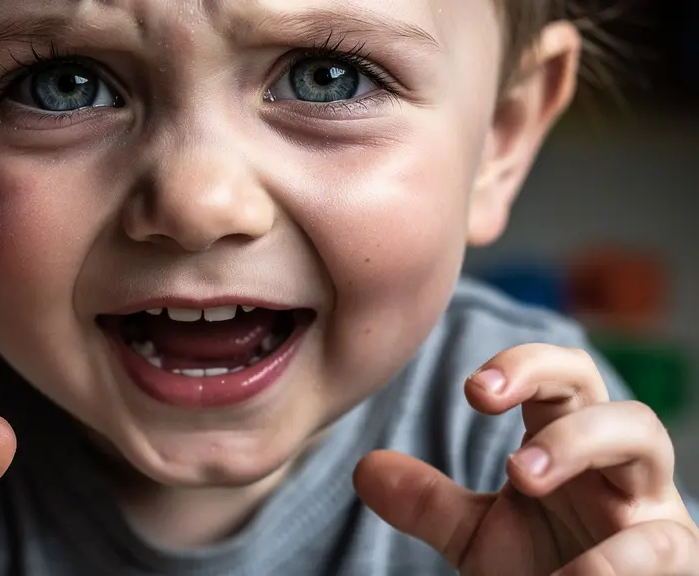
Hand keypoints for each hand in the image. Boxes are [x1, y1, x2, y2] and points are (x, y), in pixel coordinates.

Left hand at [354, 344, 698, 574]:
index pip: (562, 378)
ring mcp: (653, 512)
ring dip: (584, 450)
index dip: (526, 366)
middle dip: (562, 416)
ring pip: (649, 443)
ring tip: (524, 478)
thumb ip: (430, 503)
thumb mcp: (479, 537)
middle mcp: (619, 468)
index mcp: (571, 444)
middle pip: (614, 402)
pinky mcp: (676, 562)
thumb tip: (364, 468)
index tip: (474, 389)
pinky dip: (619, 559)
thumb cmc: (543, 568)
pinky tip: (570, 575)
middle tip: (508, 457)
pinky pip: (668, 546)